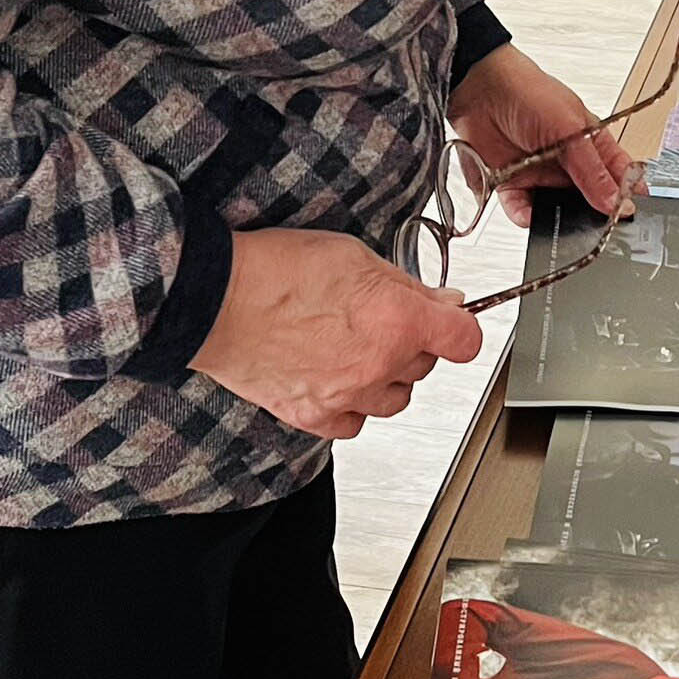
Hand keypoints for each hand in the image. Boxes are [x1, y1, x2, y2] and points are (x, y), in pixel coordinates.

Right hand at [192, 227, 482, 438]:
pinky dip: (352, 405)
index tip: (452, 321)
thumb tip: (442, 301)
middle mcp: (378, 363)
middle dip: (413, 342)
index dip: (460, 326)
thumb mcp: (352, 255)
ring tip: (357, 349)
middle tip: (383, 319)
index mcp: (397, 319)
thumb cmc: (275, 270)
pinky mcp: (313, 415)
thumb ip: (404, 284)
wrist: (215, 300)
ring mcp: (346, 395)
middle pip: (425, 366)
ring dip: (386, 377)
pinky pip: (353, 423)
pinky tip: (336, 379)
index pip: (464, 339)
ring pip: (395, 399)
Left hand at [450, 42, 632, 223]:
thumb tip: (616, 202)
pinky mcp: (512, 185)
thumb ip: (593, 170)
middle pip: (591, 201)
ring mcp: (541, 175)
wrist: (479, 89)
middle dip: (593, 217)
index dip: (628, 196)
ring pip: (558, 212)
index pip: (619, 176)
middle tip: (596, 227)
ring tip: (562, 221)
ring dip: (559, 221)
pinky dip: (526, 217)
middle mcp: (569, 164)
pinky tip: (530, 214)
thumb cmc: (529, 92)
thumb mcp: (571, 129)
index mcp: (591, 145)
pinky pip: (523, 211)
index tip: (630, 215)